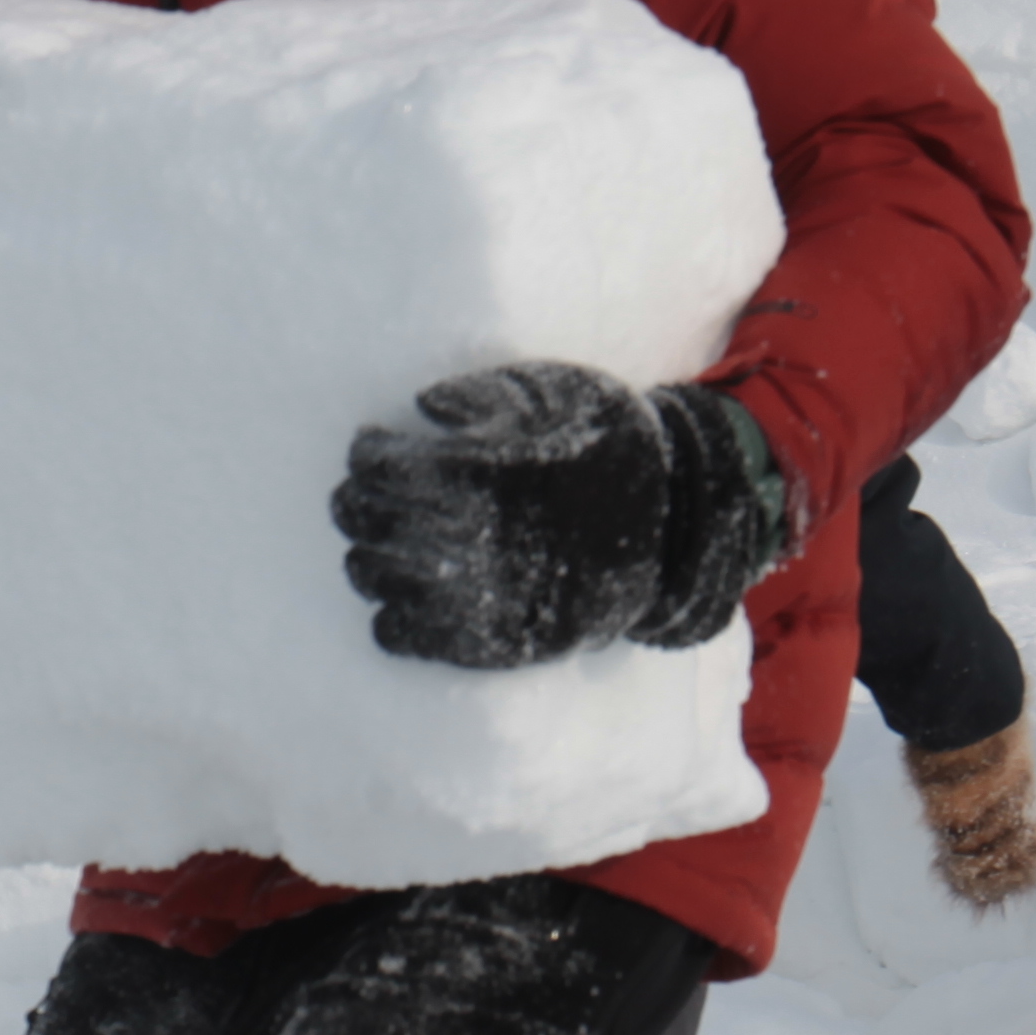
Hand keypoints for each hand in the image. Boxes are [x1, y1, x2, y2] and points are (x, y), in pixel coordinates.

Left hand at [334, 367, 796, 672]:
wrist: (678, 532)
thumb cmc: (614, 449)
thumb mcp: (563, 394)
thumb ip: (487, 393)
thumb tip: (423, 406)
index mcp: (485, 471)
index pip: (382, 464)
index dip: (369, 452)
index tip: (375, 445)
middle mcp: (471, 535)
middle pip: (363, 518)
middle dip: (357, 501)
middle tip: (369, 494)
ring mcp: (475, 594)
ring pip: (369, 576)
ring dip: (366, 554)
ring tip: (387, 544)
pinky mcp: (484, 640)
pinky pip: (398, 635)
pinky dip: (388, 614)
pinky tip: (406, 595)